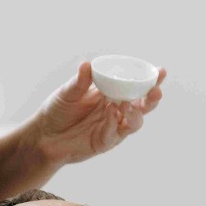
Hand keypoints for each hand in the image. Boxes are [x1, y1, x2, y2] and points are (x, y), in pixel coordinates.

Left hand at [31, 61, 166, 167]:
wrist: (44, 135)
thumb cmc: (58, 109)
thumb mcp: (68, 92)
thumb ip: (79, 81)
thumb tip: (86, 64)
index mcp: (112, 91)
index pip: (135, 84)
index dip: (150, 78)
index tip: (161, 71)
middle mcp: (117, 108)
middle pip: (143, 104)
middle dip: (152, 97)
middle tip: (156, 90)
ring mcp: (113, 126)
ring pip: (135, 121)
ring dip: (137, 113)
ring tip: (129, 105)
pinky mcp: (106, 141)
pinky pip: (116, 133)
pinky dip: (116, 123)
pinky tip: (113, 112)